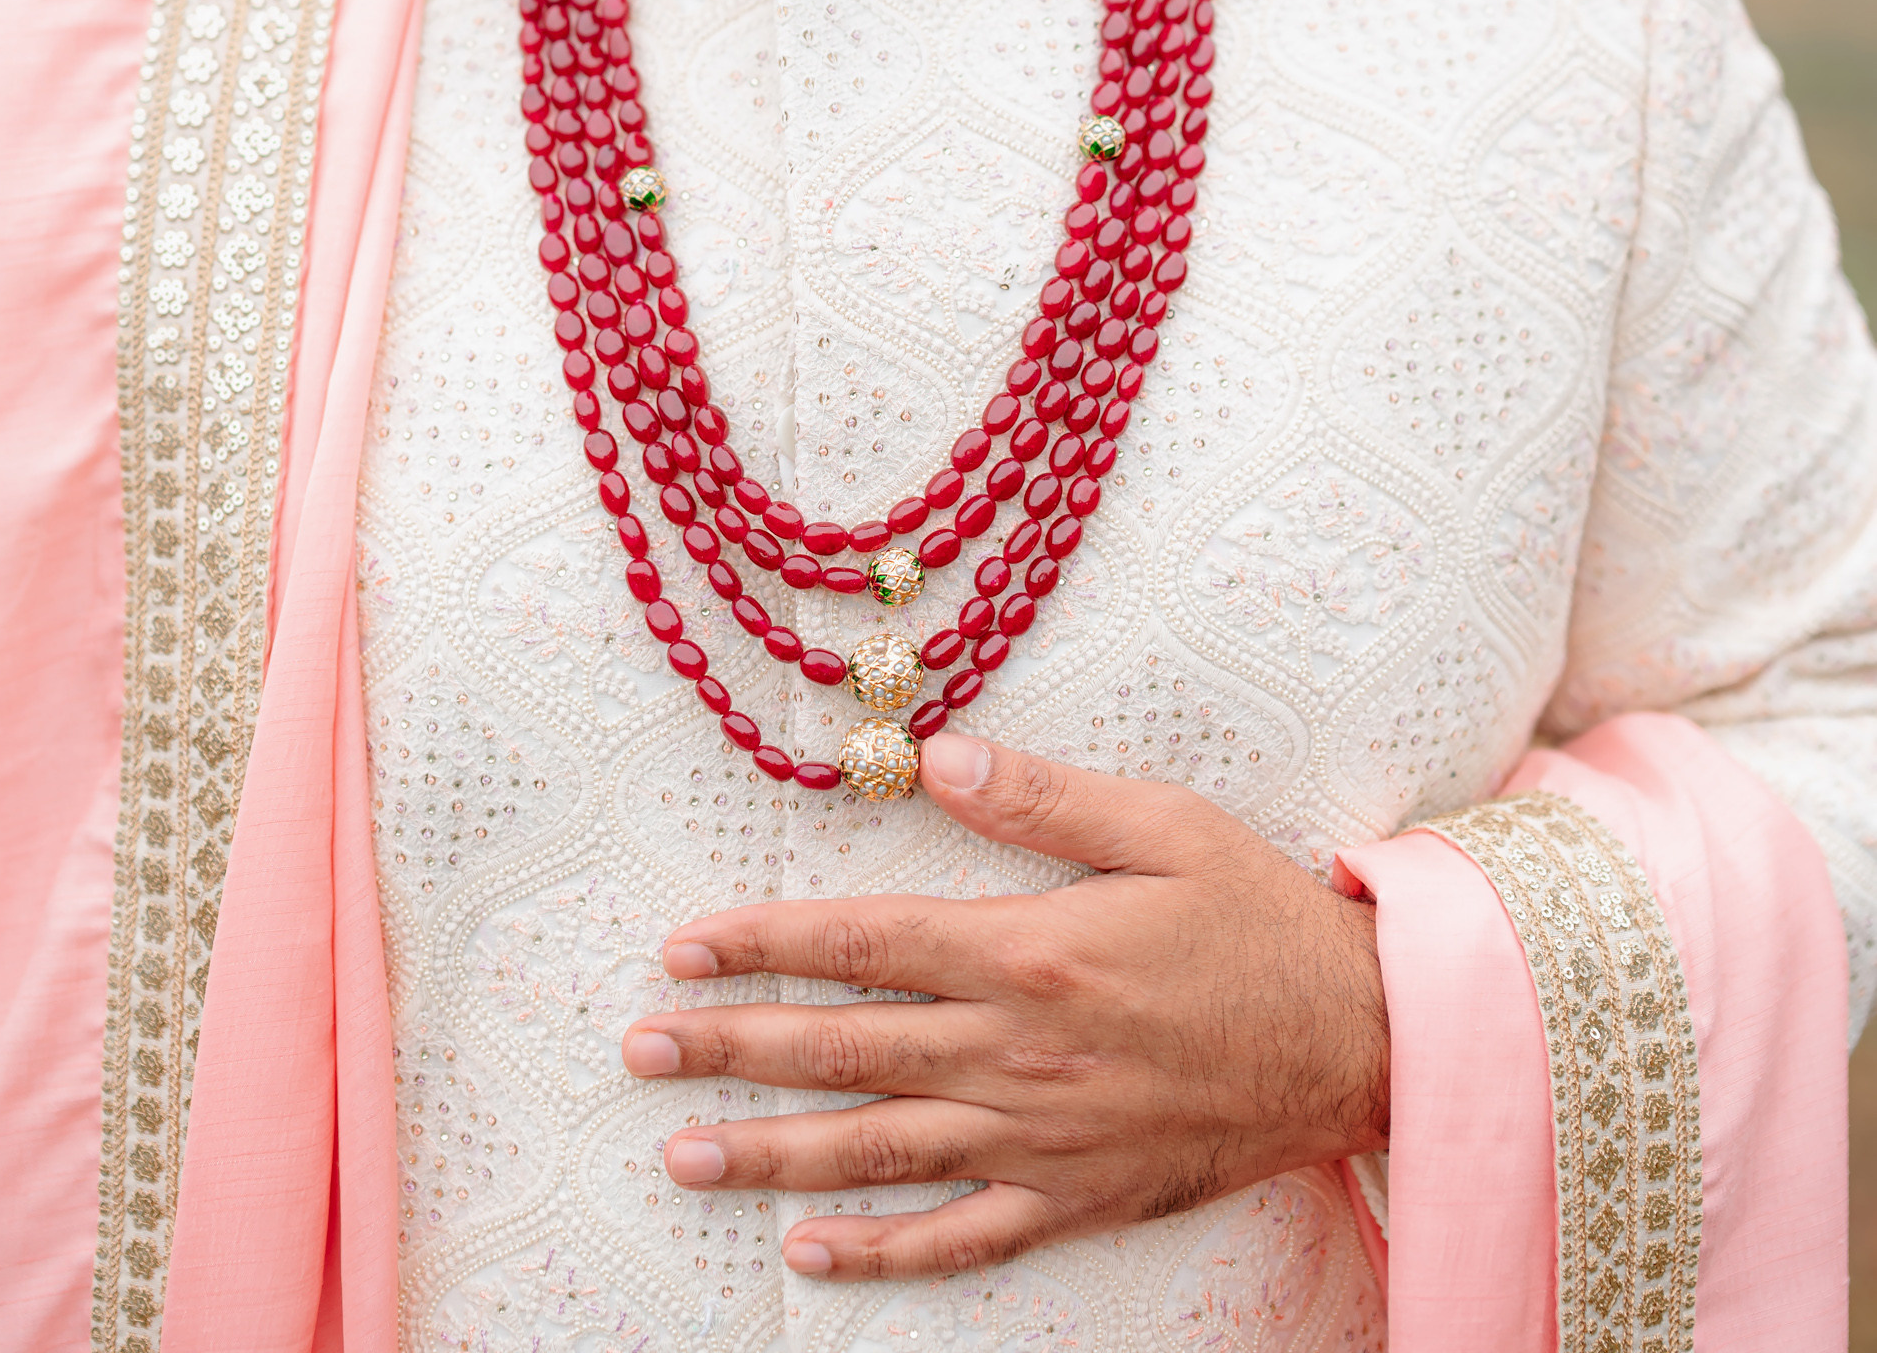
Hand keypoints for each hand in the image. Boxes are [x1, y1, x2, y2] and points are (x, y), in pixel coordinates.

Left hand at [621, 728, 1388, 1283]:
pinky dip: (880, 1249)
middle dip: (732, 1047)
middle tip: (640, 1049)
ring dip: (772, 1152)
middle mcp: (1020, 1051)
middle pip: (847, 1049)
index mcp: (1031, 951)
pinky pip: (962, 1236)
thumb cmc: (1259, 917)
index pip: (865, 944)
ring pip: (880, 1149)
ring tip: (682, 1152)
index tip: (683, 945)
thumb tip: (936, 751)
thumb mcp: (1163, 825)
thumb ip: (1041, 796)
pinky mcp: (1078, 1196)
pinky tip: (807, 1249)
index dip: (765, 944)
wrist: (1360, 1040)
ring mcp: (1043, 1136)